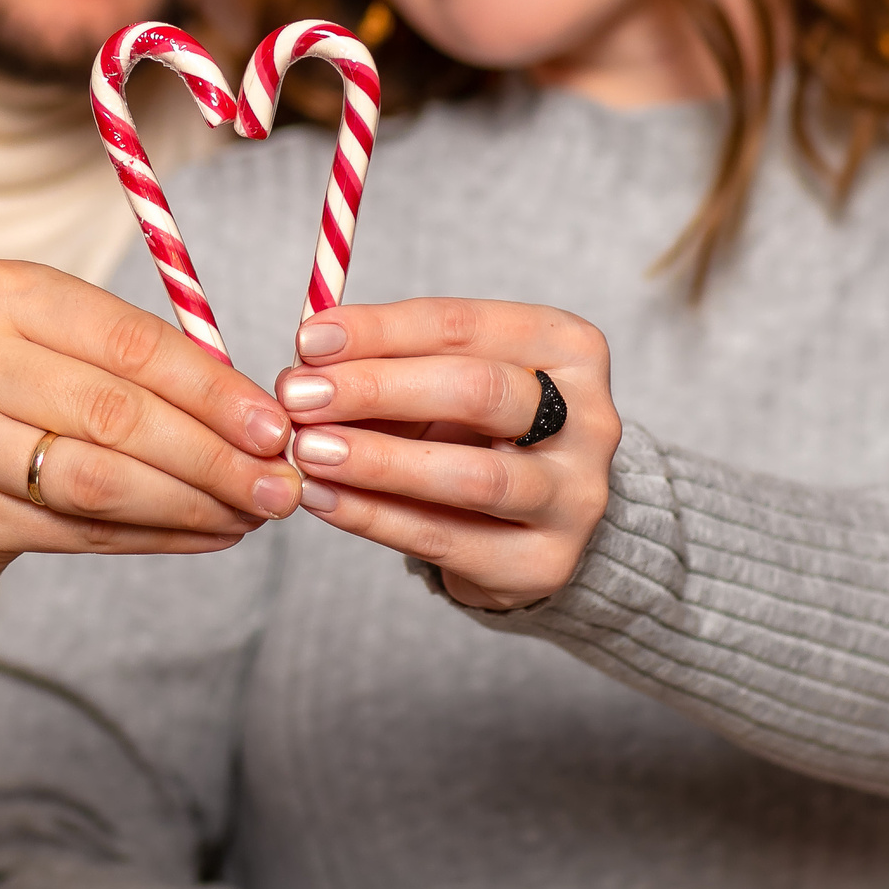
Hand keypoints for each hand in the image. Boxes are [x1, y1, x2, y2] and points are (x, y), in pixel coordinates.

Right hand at [0, 260, 303, 623]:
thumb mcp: (50, 348)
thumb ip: (138, 364)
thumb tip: (259, 409)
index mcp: (0, 293)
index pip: (129, 341)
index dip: (212, 388)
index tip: (276, 424)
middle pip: (119, 413)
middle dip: (215, 453)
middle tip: (281, 481)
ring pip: (102, 479)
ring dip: (193, 502)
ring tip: (255, 513)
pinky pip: (82, 531)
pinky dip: (157, 536)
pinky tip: (207, 535)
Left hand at [275, 299, 619, 611]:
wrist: (535, 518)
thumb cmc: (478, 428)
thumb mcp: (446, 378)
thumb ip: (388, 363)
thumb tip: (307, 361)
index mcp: (567, 347)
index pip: (465, 326)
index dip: (381, 330)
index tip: (309, 339)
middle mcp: (589, 418)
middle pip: (477, 392)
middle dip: (376, 390)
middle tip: (299, 397)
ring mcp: (575, 496)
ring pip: (471, 475)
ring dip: (376, 462)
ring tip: (307, 451)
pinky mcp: (545, 561)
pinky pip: (447, 539)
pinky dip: (374, 517)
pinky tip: (323, 498)